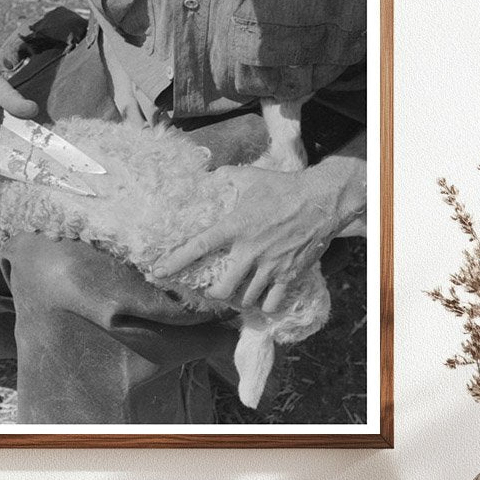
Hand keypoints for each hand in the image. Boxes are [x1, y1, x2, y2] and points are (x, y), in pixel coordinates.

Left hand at [152, 166, 341, 311]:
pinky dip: (264, 306)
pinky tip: (262, 301)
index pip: (198, 246)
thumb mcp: (249, 176)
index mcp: (235, 226)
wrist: (322, 199)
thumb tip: (207, 174)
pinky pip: (272, 302)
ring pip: (245, 299)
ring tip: (238, 294)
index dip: (175, 261)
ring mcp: (270, 265)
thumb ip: (224, 177)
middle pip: (222, 288)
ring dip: (238, 300)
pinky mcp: (289, 274)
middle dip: (214, 294)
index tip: (158, 272)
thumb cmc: (282, 187)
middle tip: (214, 290)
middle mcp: (249, 250)